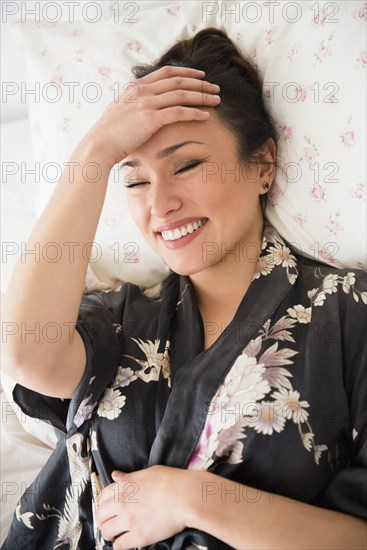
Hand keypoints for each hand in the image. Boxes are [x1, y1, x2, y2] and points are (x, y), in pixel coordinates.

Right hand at [79, 66, 220, 167]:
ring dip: (202, 96)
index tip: (201, 75)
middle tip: (215, 87)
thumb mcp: (121, 110)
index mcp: (136, 86)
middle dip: (200, 83)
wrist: (99, 144)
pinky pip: (179, 113)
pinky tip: (206, 116)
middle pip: (179, 81)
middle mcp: (142, 91)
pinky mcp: (150, 119)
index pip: (167, 73)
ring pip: (182, 95)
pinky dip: (194, 113)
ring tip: (216, 100)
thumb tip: (145, 107)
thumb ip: (135, 104)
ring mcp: (146, 104)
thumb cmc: (109, 133)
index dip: (187, 72)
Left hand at [96, 465, 199, 548]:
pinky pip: (119, 545)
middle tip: (109, 523)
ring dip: (109, 534)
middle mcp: (122, 502)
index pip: (102, 495)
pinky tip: (124, 542)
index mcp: (124, 485)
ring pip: (106, 531)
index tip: (108, 507)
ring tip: (115, 534)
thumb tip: (116, 476)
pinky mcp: (138, 536)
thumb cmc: (171, 481)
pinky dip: (119, 545)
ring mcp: (129, 520)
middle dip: (103, 520)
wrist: (185, 496)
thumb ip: (129, 477)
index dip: (104, 503)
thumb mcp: (148, 472)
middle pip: (100, 515)